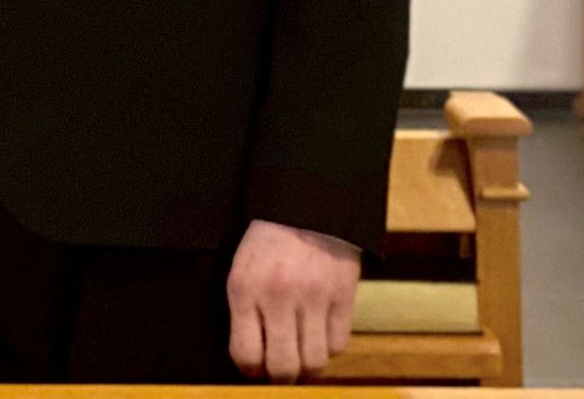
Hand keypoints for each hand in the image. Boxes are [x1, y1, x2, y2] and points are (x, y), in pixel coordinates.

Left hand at [228, 219, 358, 380]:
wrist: (305, 206)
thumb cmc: (266, 242)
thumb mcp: (241, 269)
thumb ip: (244, 311)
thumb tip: (251, 357)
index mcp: (244, 289)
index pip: (246, 354)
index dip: (250, 371)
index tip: (254, 369)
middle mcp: (277, 296)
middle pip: (283, 367)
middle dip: (281, 377)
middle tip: (281, 369)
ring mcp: (313, 298)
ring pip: (314, 363)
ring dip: (308, 366)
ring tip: (302, 356)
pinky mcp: (342, 296)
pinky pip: (338, 345)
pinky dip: (329, 346)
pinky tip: (320, 334)